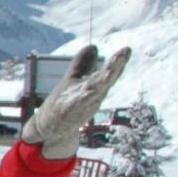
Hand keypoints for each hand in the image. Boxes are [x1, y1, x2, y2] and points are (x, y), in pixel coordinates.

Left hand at [21, 44, 131, 160]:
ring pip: (94, 93)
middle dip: (114, 69)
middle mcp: (92, 97)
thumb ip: (83, 64)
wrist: (51, 130)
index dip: (118, 62)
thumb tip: (93, 46)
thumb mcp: (75, 80)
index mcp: (94, 87)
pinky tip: (88, 93)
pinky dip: (82, 100)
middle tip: (123, 55)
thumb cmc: (66, 105)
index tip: (127, 49)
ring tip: (108, 72)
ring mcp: (82, 107)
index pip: (109, 73)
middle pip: (105, 81)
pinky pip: (76, 107)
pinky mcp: (68, 115)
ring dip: (101, 83)